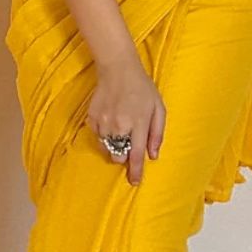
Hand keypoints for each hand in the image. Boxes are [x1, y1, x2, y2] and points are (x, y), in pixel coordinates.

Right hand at [85, 56, 165, 184]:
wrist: (117, 69)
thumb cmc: (141, 88)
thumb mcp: (158, 108)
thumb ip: (157, 133)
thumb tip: (153, 156)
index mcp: (138, 124)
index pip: (136, 154)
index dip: (136, 171)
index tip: (135, 182)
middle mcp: (119, 126)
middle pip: (118, 156)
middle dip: (124, 155)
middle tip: (129, 140)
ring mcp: (103, 123)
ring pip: (107, 148)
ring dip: (114, 144)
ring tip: (121, 126)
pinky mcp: (92, 119)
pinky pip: (98, 137)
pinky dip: (105, 134)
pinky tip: (111, 119)